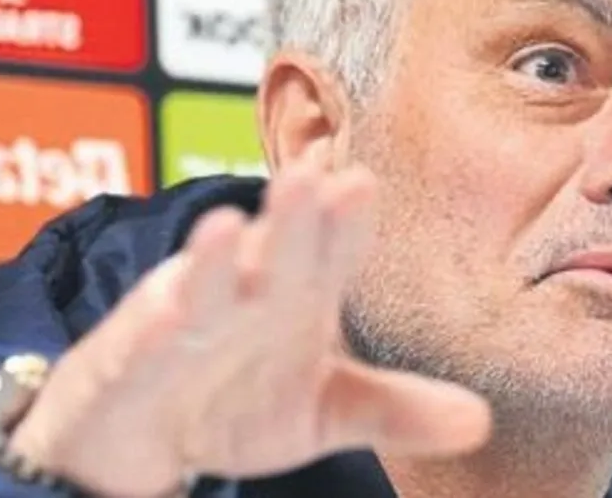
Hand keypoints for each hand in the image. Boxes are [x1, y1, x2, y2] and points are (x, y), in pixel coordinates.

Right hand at [6, 157, 492, 497]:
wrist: (144, 434)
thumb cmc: (239, 400)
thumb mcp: (325, 411)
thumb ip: (395, 409)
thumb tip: (481, 420)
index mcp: (297, 297)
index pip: (328, 252)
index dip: (344, 223)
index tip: (362, 186)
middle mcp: (244, 295)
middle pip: (271, 252)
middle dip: (290, 217)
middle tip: (312, 177)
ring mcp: (185, 322)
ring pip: (202, 283)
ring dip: (215, 256)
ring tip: (230, 224)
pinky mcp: (130, 359)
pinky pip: (142, 341)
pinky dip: (153, 326)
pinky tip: (168, 313)